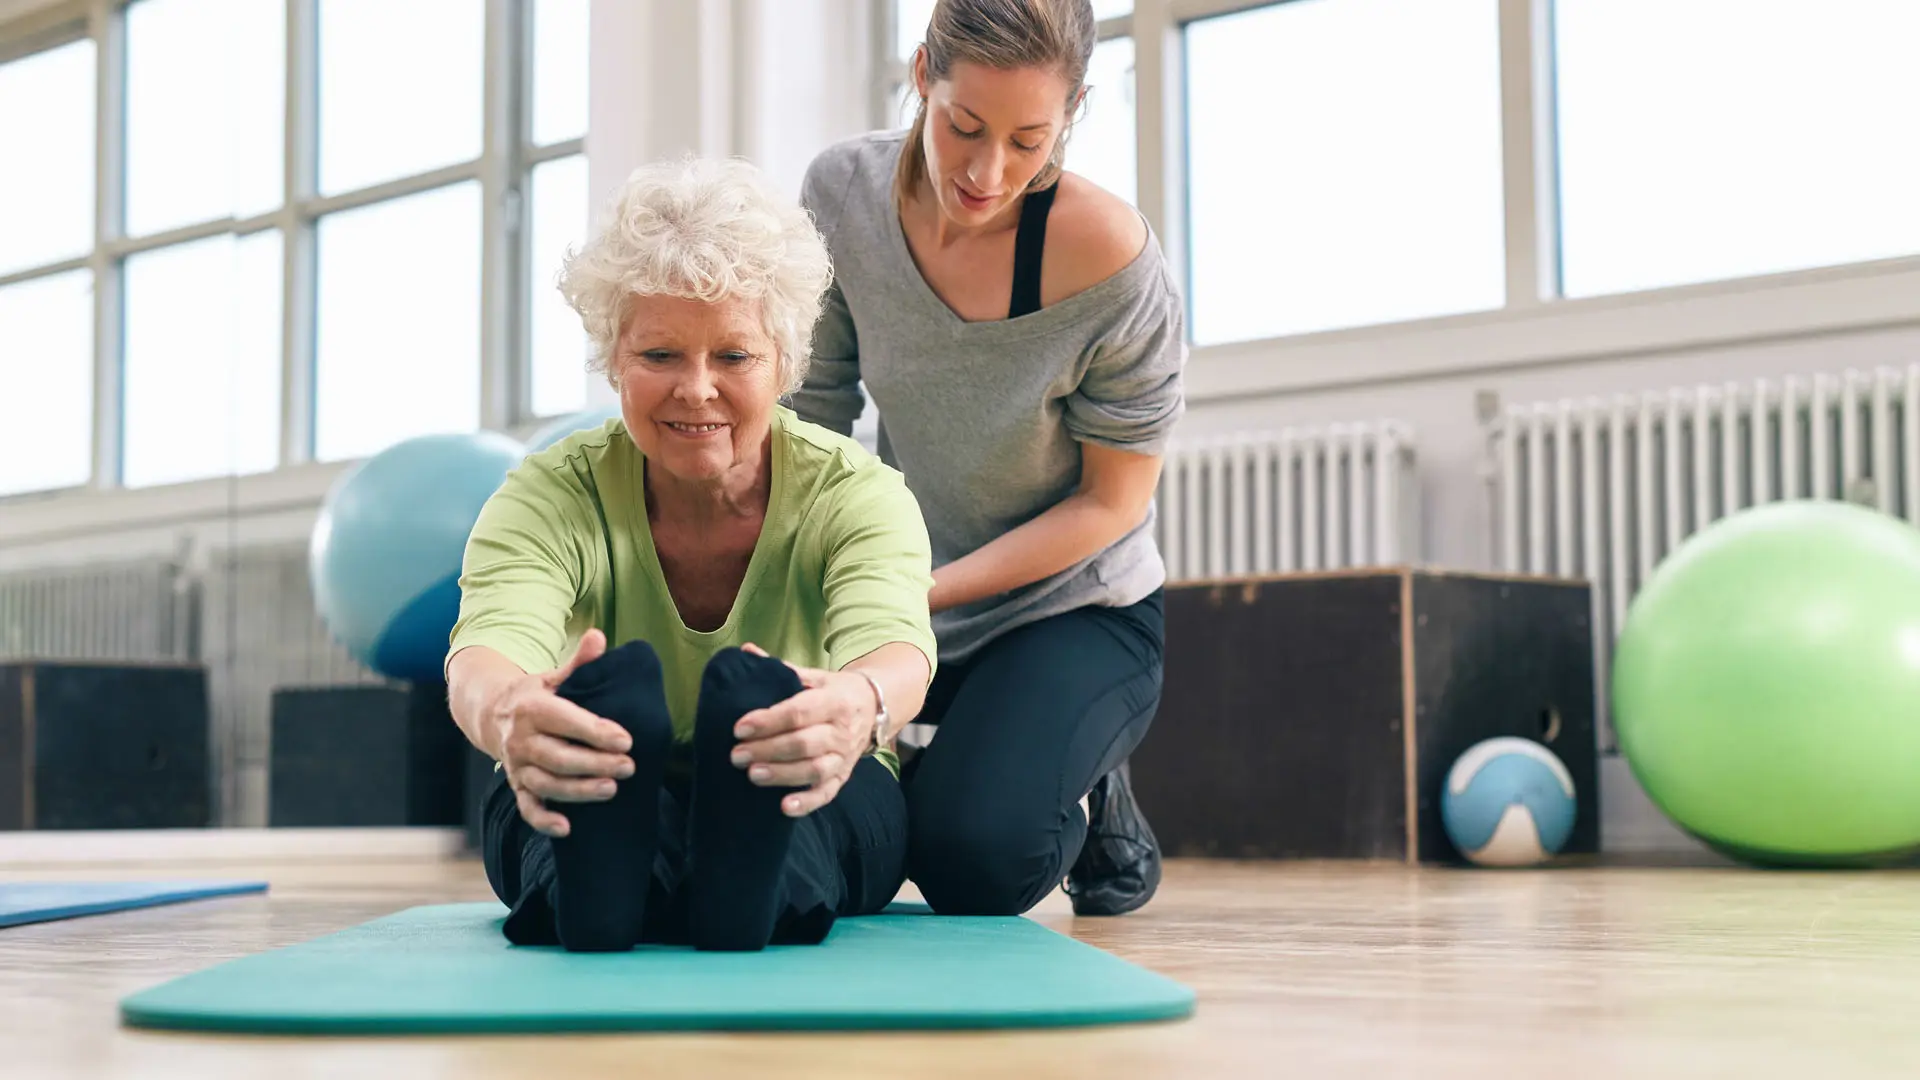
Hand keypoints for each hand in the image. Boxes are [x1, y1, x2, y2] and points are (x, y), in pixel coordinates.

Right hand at [490, 629, 635, 837]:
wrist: (491, 713)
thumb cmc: (535, 695)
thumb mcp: (552, 676)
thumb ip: (578, 663)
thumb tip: (598, 636)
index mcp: (533, 708)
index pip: (566, 720)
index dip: (595, 731)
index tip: (626, 738)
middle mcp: (521, 739)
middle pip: (558, 756)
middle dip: (594, 763)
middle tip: (628, 766)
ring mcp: (517, 765)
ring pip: (546, 783)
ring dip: (578, 791)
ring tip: (610, 790)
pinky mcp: (517, 785)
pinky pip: (527, 807)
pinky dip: (543, 820)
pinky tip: (567, 828)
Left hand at [732, 642, 876, 816]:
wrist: (875, 706)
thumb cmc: (834, 691)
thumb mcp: (814, 675)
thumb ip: (780, 668)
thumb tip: (745, 652)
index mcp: (834, 700)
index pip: (798, 712)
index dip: (768, 721)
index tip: (739, 728)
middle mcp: (841, 730)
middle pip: (803, 744)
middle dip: (768, 750)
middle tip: (736, 755)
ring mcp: (844, 756)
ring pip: (814, 770)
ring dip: (782, 774)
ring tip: (752, 775)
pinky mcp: (843, 775)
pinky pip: (827, 793)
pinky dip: (807, 802)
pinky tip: (784, 807)